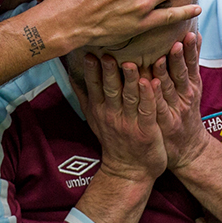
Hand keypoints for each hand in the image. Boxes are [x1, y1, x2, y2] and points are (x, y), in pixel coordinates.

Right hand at [72, 53, 166, 183]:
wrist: (129, 171)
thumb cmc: (113, 140)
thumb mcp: (94, 119)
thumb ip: (84, 96)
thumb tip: (69, 74)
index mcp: (99, 110)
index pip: (93, 86)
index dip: (92, 70)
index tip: (90, 52)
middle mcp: (112, 115)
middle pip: (110, 89)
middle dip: (109, 71)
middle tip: (108, 53)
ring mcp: (130, 123)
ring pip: (129, 97)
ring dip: (130, 80)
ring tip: (131, 63)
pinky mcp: (147, 130)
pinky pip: (148, 110)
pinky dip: (149, 96)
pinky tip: (152, 82)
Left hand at [151, 34, 209, 169]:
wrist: (188, 149)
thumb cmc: (186, 112)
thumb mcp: (192, 87)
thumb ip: (190, 63)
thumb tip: (194, 34)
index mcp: (191, 85)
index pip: (192, 64)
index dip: (191, 49)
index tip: (190, 33)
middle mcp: (185, 95)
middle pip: (182, 73)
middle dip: (180, 57)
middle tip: (178, 41)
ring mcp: (175, 109)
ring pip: (170, 88)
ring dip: (165, 73)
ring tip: (161, 57)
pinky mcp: (165, 123)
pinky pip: (159, 108)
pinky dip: (155, 96)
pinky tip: (150, 85)